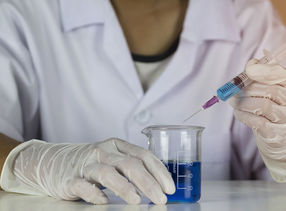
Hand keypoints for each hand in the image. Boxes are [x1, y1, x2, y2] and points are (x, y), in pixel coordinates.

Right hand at [1, 138, 174, 203]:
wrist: (52, 161)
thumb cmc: (90, 162)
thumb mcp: (112, 157)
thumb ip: (131, 165)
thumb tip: (158, 184)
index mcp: (117, 145)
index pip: (144, 155)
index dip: (159, 171)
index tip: (170, 188)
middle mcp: (103, 152)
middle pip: (130, 164)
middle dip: (148, 182)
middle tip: (161, 198)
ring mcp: (86, 165)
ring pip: (108, 173)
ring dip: (125, 188)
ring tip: (137, 201)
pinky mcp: (70, 179)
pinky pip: (84, 186)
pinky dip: (95, 194)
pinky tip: (105, 202)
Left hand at [230, 54, 285, 181]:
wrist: (284, 135)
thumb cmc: (277, 104)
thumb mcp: (277, 86)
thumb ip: (265, 73)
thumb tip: (251, 65)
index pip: (284, 75)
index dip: (265, 71)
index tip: (249, 70)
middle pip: (270, 91)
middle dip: (248, 88)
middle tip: (235, 89)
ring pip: (261, 106)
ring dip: (242, 101)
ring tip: (234, 100)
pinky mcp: (277, 135)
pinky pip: (256, 122)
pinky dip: (243, 114)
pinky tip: (239, 112)